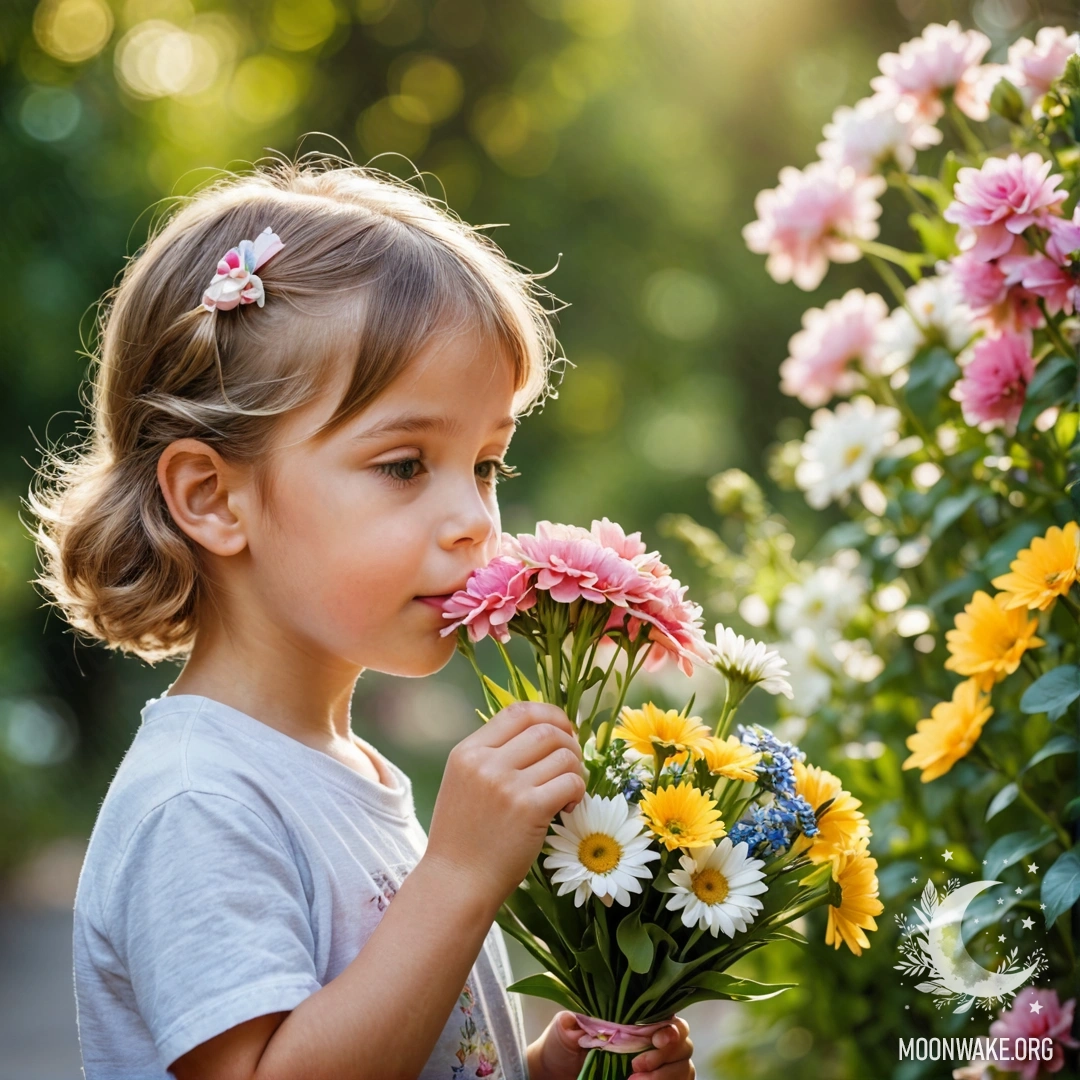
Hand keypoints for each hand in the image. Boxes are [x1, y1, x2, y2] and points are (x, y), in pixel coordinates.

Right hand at [425, 703, 586, 906]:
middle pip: (545, 729)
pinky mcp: (529, 808)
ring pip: (563, 754)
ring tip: (567, 790)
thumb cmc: (463, 838)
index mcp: (468, 751)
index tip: (562, 729)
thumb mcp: (464, 783)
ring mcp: (507, 785)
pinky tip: (567, 808)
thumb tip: (540, 733)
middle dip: (569, 741)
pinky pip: (570, 782)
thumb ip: (492, 756)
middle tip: (572, 762)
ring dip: (576, 769)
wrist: (456, 883)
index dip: (549, 714)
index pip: (518, 711)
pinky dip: (578, 791)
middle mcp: (486, 762)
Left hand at [528, 1011, 693, 1079]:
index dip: (672, 1029)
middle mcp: (653, 1042)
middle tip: (636, 1066)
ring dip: (664, 1077)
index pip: (670, 1018)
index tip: (656, 1040)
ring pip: (684, 1068)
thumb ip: (571, 1023)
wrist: (556, 1075)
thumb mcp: (564, 1032)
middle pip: (684, 1044)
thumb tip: (573, 1021)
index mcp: (637, 1020)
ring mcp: (658, 1067)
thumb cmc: (562, 1047)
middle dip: (666, 1056)